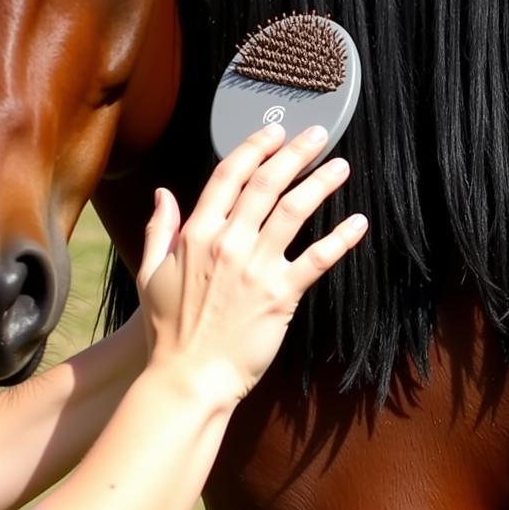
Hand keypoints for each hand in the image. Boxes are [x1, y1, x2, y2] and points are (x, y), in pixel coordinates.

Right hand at [135, 124, 367, 404]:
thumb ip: (160, 229)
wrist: (188, 378)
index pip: (229, 175)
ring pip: (294, 210)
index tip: (274, 131)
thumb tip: (164, 193)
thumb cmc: (168, 330)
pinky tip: (358, 223)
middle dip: (294, 152)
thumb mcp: (150, 273)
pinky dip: (341, 238)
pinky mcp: (281, 294)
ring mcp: (256, 267)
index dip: (254, 148)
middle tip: (318, 134)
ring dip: (321, 183)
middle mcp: (228, 242)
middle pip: (267, 183)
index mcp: (197, 233)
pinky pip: (317, 259)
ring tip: (341, 165)